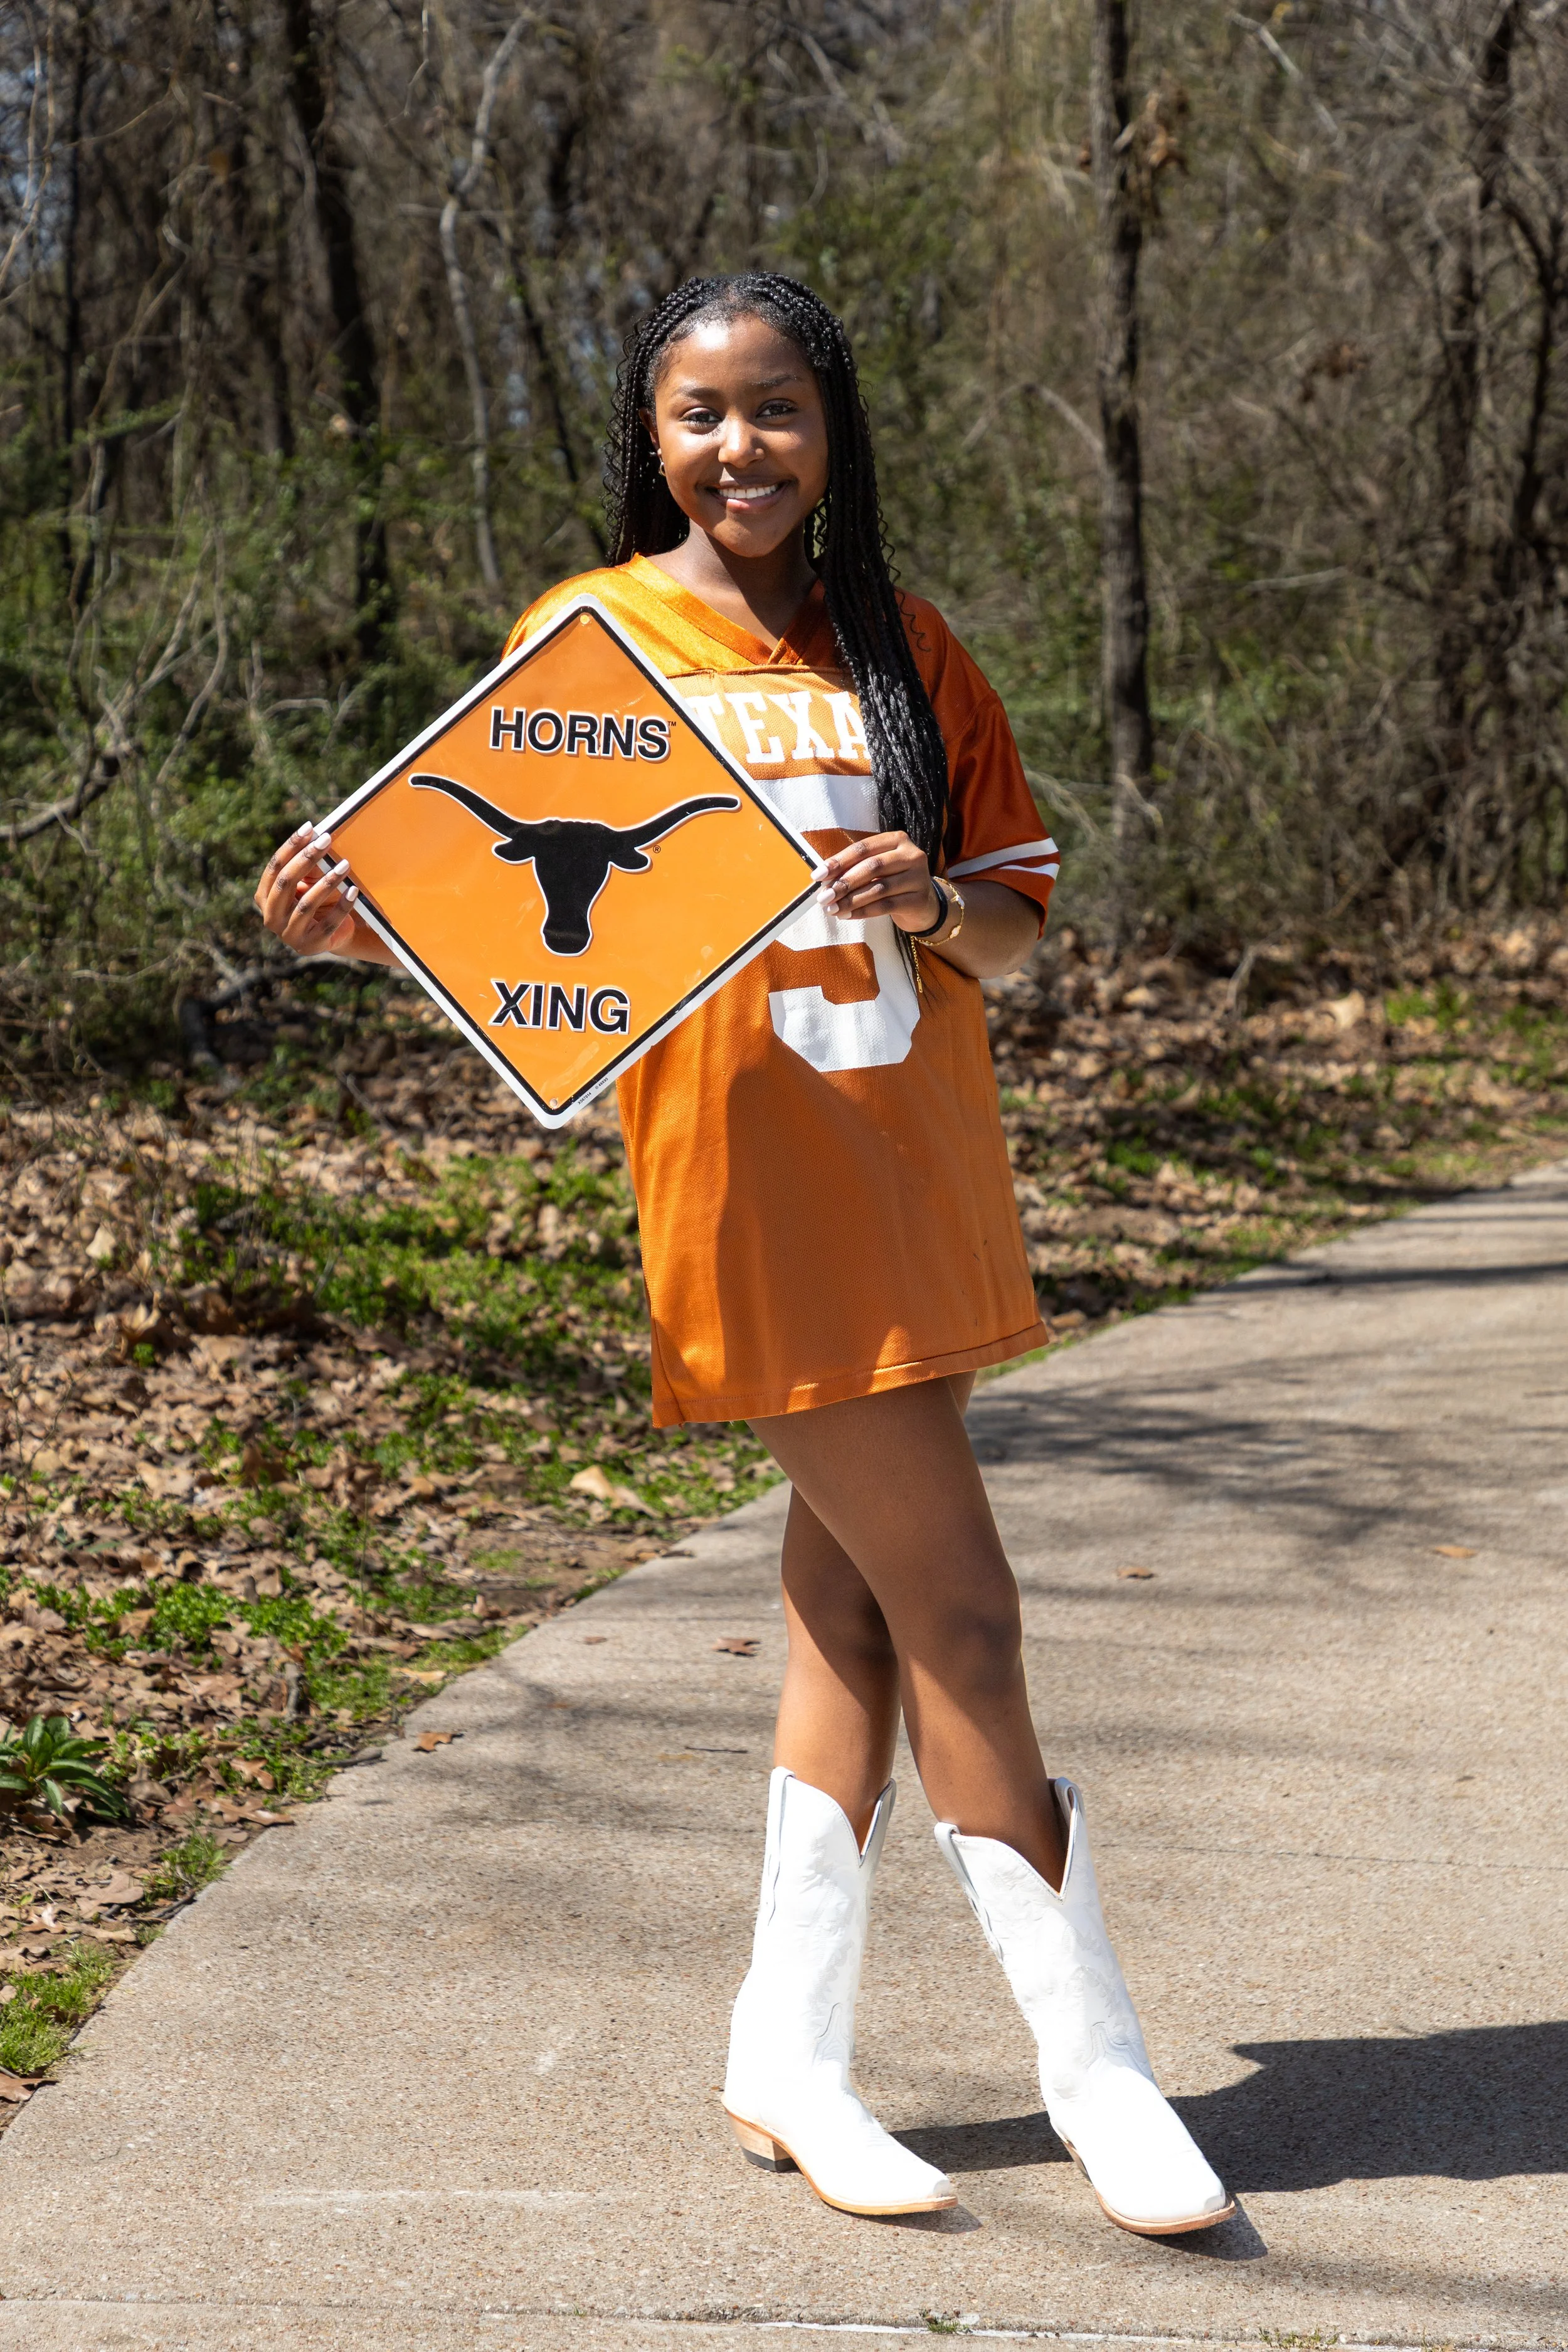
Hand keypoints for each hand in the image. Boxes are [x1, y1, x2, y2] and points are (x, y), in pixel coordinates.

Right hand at [254, 822, 361, 956]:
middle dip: (306, 859)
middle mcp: (271, 917)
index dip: (291, 846)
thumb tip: (316, 839)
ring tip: (345, 865)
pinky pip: (328, 923)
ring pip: (307, 904)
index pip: (275, 867)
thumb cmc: (318, 901)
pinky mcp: (311, 945)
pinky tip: (353, 891)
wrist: (334, 934)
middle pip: (286, 882)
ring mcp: (289, 934)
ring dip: (327, 882)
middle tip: (327, 841)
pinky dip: (343, 906)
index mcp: (264, 897)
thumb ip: (307, 866)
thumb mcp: (310, 882)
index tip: (309, 828)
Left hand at [815, 831, 940, 932]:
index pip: (863, 848)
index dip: (839, 861)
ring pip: (878, 888)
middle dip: (844, 883)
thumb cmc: (892, 881)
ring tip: (833, 909)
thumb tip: (824, 879)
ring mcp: (918, 877)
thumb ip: (855, 868)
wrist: (923, 903)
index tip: (818, 875)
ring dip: (851, 900)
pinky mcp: (918, 899)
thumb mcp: (877, 868)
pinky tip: (847, 915)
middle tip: (824, 897)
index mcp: (897, 839)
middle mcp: (911, 854)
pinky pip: (886, 906)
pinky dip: (863, 911)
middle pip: (872, 867)